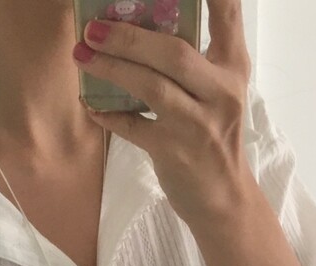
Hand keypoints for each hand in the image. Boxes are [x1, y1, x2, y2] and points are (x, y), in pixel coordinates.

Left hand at [71, 0, 254, 222]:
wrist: (222, 197)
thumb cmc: (214, 135)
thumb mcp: (218, 92)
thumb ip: (195, 61)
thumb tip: (140, 27)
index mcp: (233, 68)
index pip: (228, 15)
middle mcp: (220, 93)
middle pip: (174, 54)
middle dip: (129, 38)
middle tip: (93, 28)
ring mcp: (197, 125)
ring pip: (151, 88)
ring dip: (112, 69)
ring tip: (81, 55)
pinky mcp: (173, 153)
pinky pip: (132, 127)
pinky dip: (108, 114)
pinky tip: (90, 104)